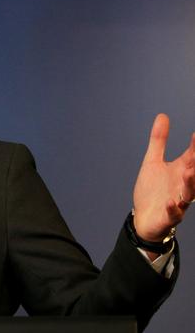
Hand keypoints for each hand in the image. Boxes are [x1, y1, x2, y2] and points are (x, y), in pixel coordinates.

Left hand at [133, 113, 194, 241]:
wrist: (143, 217)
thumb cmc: (152, 190)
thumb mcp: (152, 162)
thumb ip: (159, 141)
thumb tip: (162, 115)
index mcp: (180, 170)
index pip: (192, 156)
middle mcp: (182, 185)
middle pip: (194, 174)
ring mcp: (177, 201)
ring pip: (189, 193)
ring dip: (190, 184)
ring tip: (188, 173)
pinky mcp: (169, 216)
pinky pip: (174, 213)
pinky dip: (173, 208)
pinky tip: (171, 202)